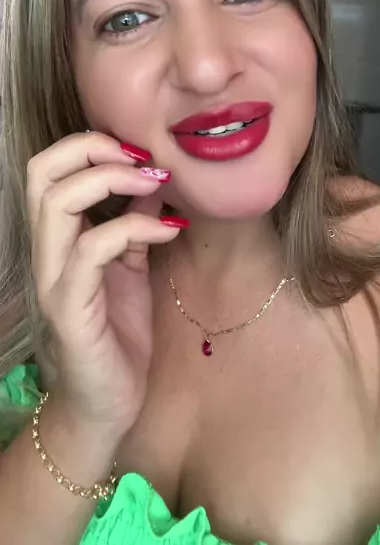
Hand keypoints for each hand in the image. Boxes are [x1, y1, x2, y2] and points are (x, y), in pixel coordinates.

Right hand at [27, 132, 180, 440]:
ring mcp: (54, 279)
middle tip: (141, 160)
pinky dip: (134, 228)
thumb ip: (134, 222)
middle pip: (40, 172)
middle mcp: (46, 253)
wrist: (108, 405)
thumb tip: (152, 178)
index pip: (46, 168)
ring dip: (112, 180)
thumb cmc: (117, 334)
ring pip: (56, 202)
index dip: (88, 145)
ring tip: (155, 183)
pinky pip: (92, 249)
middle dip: (92, 149)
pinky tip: (168, 230)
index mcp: (58, 238)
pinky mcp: (71, 308)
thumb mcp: (131, 266)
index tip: (138, 152)